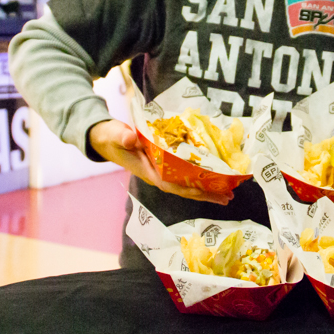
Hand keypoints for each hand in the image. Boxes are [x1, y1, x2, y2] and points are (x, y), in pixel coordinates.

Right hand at [88, 119, 231, 205]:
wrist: (106, 138)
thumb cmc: (111, 137)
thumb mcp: (115, 135)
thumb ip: (122, 137)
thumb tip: (130, 139)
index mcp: (147, 170)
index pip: (170, 184)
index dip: (187, 189)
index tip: (205, 192)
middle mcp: (156, 175)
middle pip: (183, 189)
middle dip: (205, 194)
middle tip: (227, 198)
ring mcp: (161, 172)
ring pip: (187, 185)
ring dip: (206, 190)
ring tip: (227, 195)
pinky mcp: (165, 166)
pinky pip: (185, 176)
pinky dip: (200, 179)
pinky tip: (214, 180)